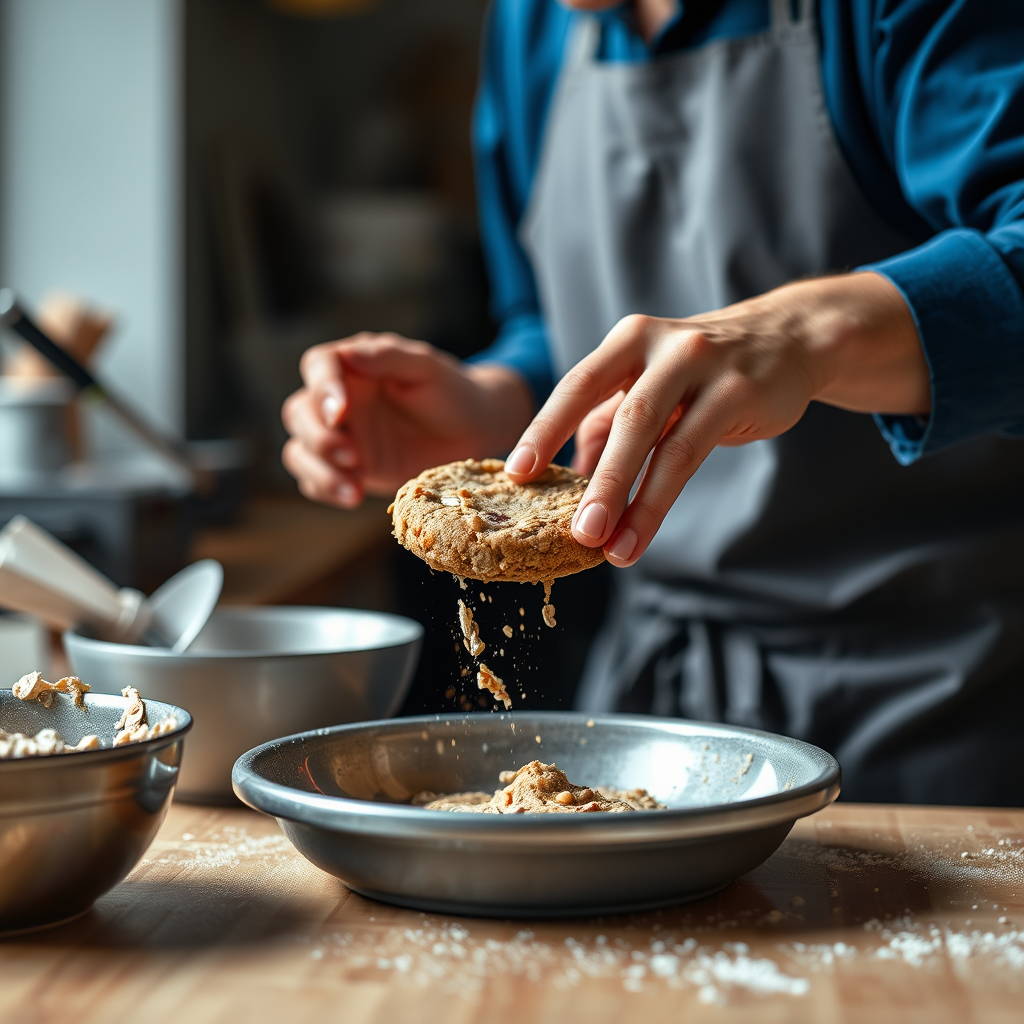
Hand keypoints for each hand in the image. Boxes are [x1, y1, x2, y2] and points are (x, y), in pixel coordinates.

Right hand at [282, 333, 533, 507]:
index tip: (341, 412)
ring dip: (319, 471)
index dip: (322, 388)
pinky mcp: (346, 469)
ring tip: (354, 489)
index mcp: (352, 364)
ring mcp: (339, 436)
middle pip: (299, 413)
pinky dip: (327, 490)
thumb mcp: (426, 367)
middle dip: (319, 438)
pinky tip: (354, 496)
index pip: (319, 365)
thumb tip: (349, 355)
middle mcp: (337, 399)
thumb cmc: (450, 391)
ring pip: (301, 451)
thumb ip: (388, 358)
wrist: (472, 432)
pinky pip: (317, 481)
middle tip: (353, 457)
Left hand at [505, 272, 929, 566]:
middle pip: (621, 418)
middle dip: (596, 480)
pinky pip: (692, 455)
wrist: (785, 338)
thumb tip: (565, 481)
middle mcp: (661, 347)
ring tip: (607, 547)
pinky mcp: (739, 394)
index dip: (544, 429)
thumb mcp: (644, 383)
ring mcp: (703, 368)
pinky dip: (661, 501)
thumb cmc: (698, 368)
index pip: (576, 385)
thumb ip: (604, 424)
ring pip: (660, 441)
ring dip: (632, 500)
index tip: (516, 472)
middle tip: (571, 532)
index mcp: (627, 342)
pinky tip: (641, 535)